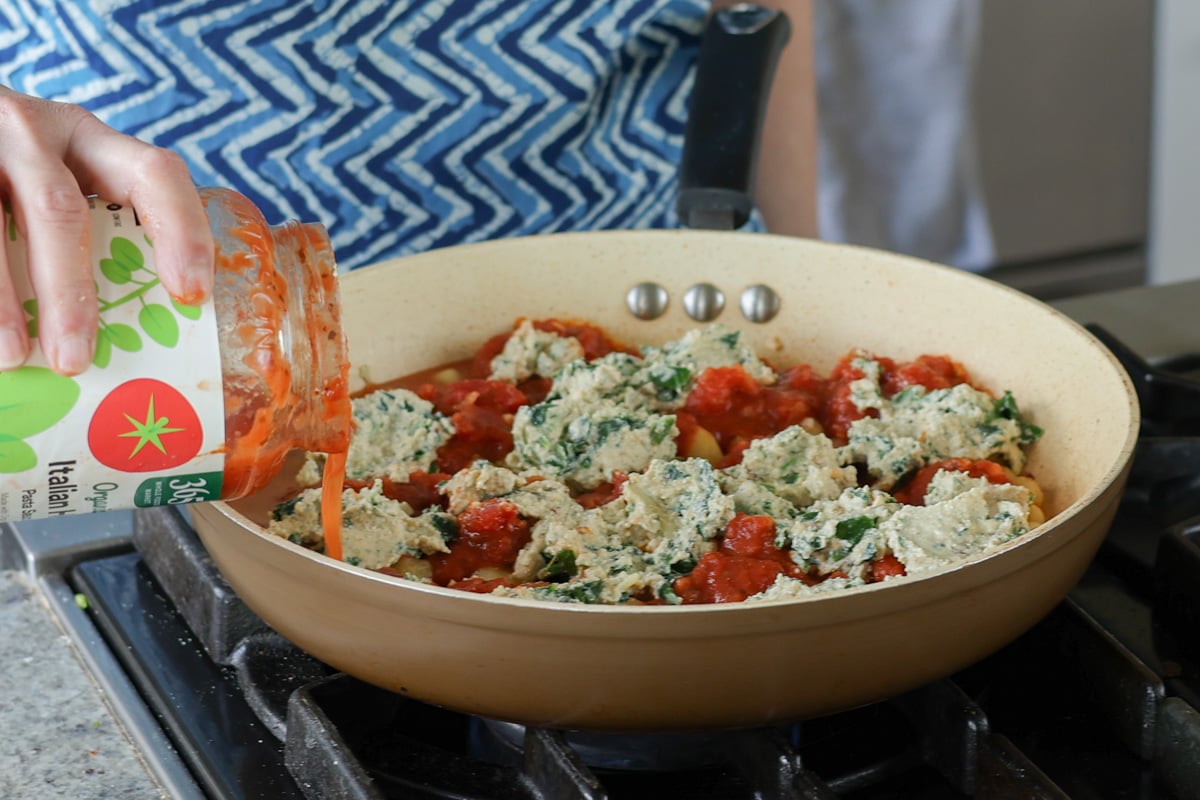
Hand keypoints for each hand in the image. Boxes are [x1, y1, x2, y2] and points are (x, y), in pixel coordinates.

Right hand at [0, 86, 213, 374]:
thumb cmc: (18, 175)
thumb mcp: (62, 177)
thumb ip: (96, 230)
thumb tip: (134, 339)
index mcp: (89, 140)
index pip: (154, 174)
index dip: (181, 231)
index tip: (192, 295)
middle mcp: (34, 133)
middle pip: (58, 209)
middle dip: (68, 291)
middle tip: (74, 359)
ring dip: (0, 300)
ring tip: (12, 357)